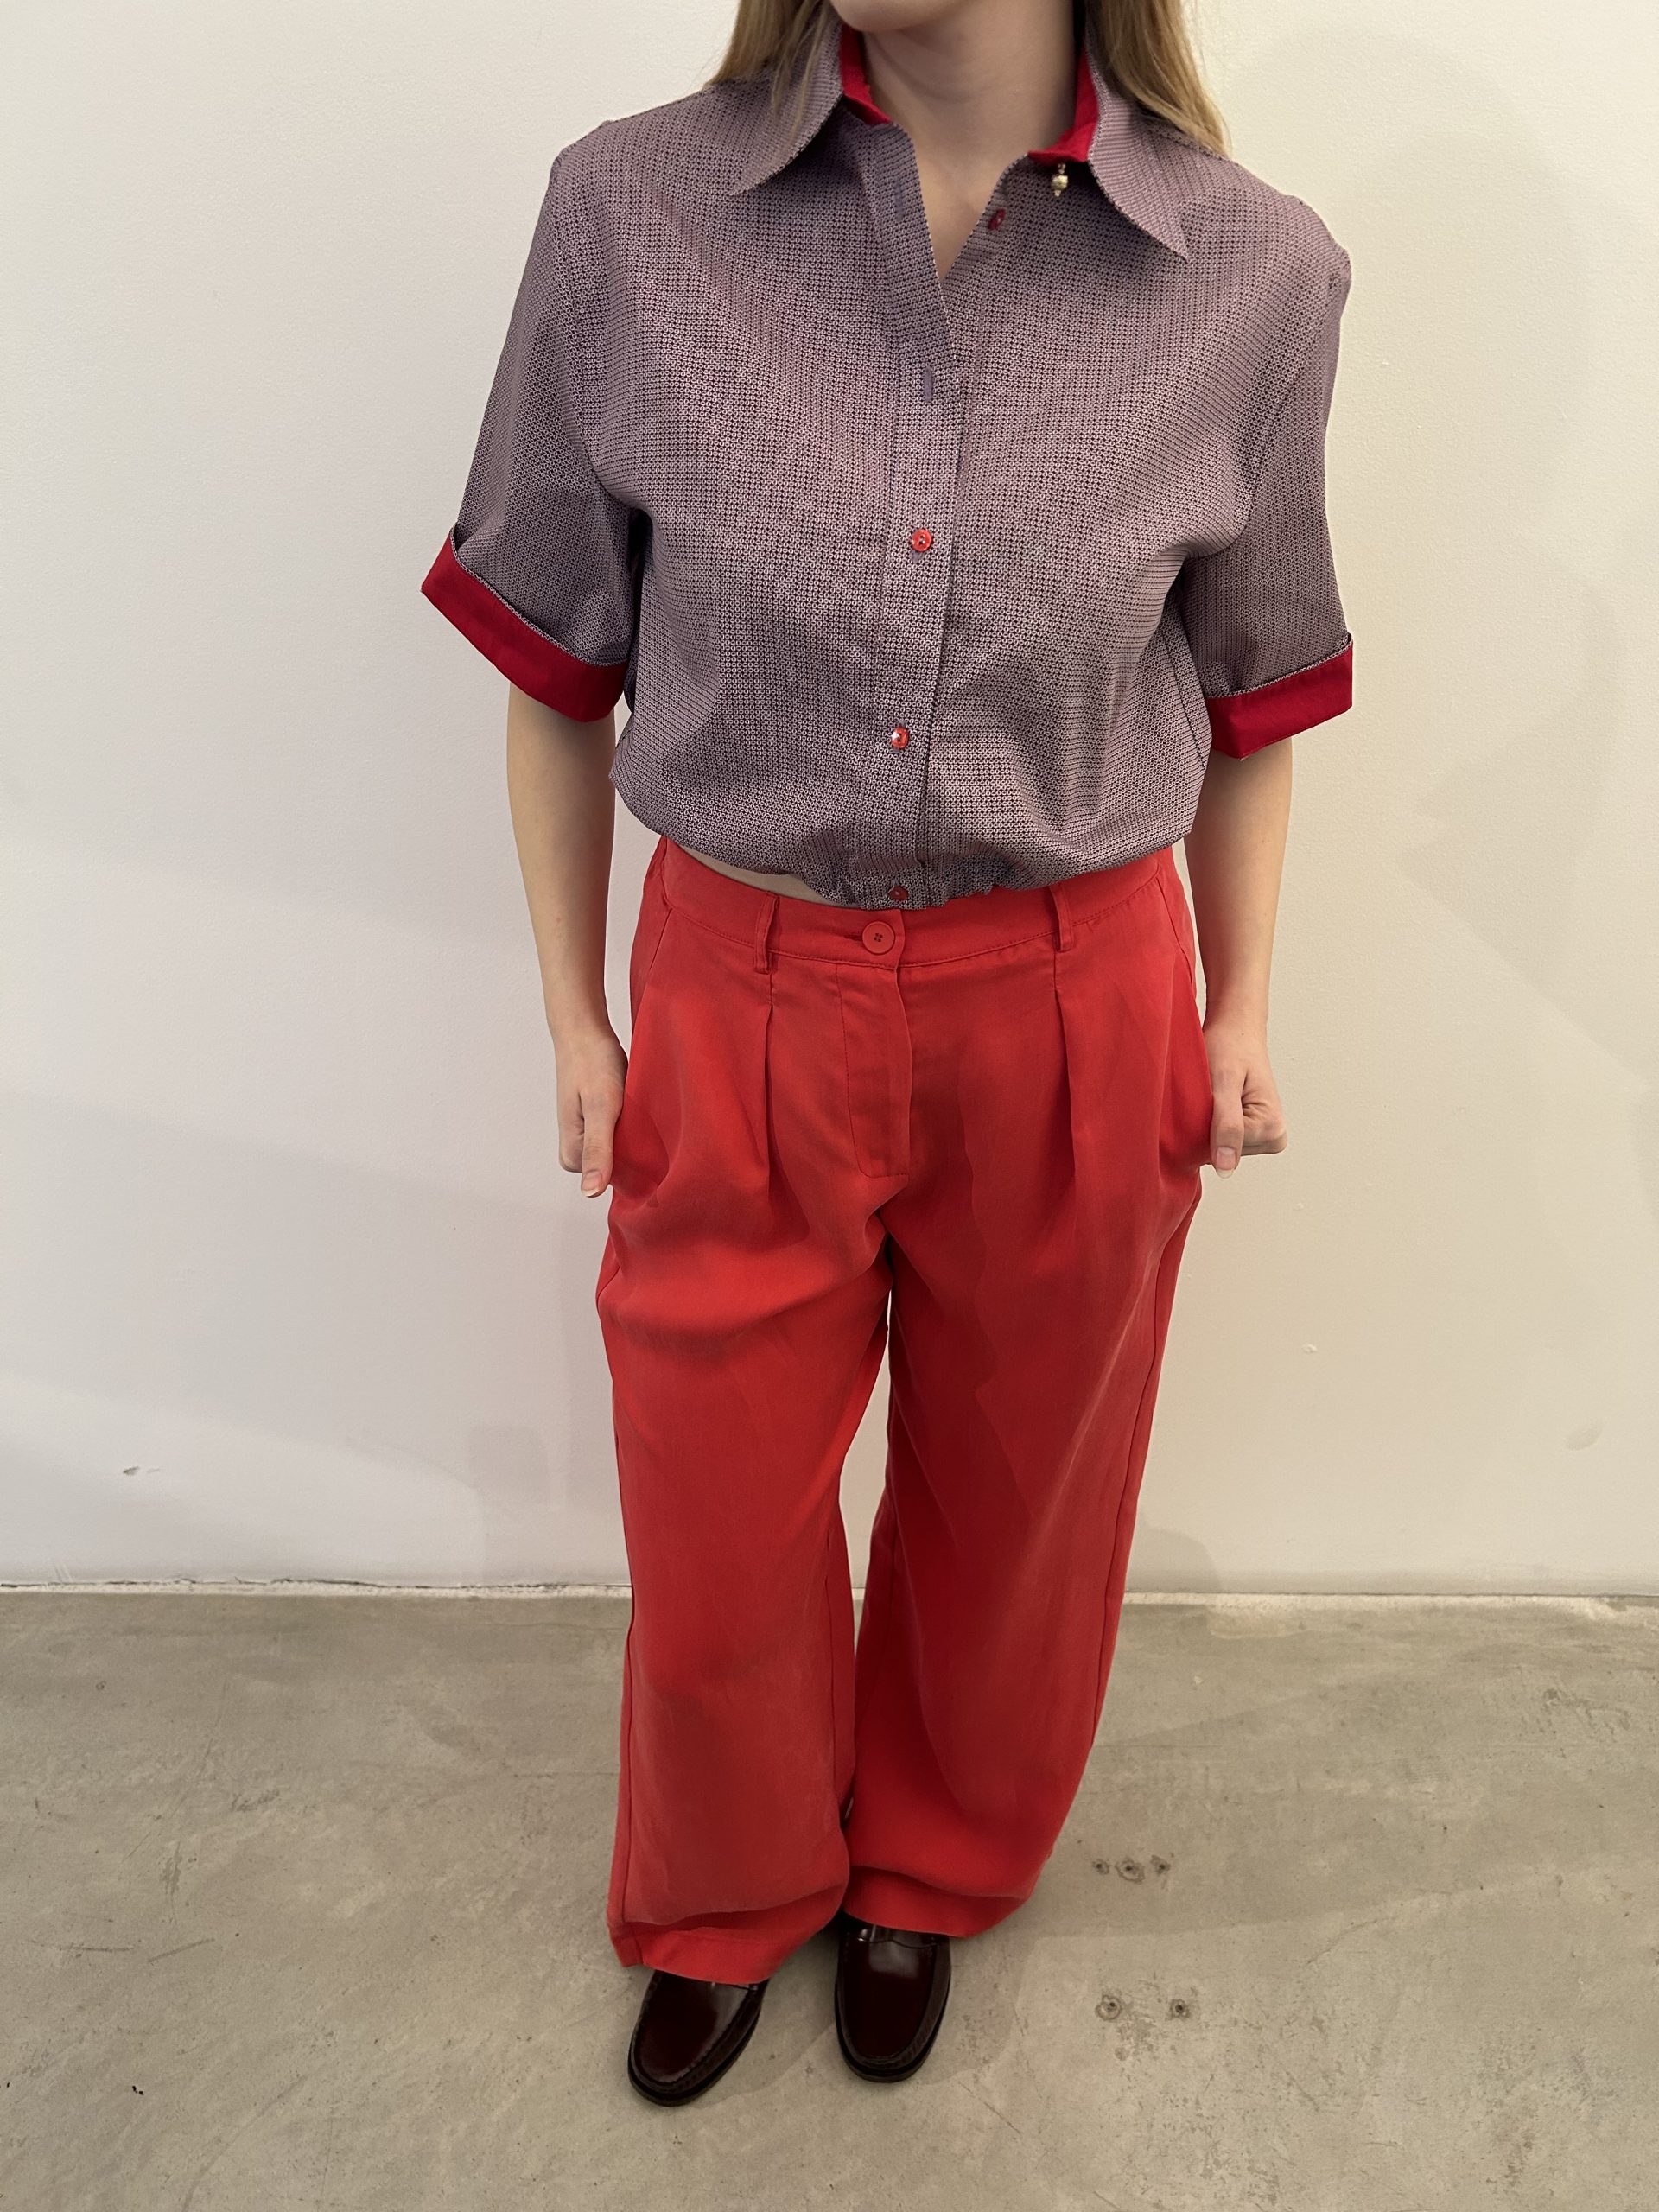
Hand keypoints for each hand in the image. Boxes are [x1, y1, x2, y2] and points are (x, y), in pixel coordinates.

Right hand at [552, 1020, 628, 1195]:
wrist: (586, 1030)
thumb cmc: (591, 1064)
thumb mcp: (601, 1108)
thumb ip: (597, 1149)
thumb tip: (590, 1192)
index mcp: (572, 1155)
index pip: (615, 1180)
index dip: (635, 1164)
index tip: (645, 1140)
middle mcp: (579, 1149)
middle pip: (620, 1168)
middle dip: (637, 1149)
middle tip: (642, 1120)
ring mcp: (590, 1136)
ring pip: (624, 1151)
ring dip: (637, 1136)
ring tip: (639, 1112)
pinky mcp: (601, 1122)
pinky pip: (624, 1135)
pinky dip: (635, 1125)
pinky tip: (638, 1110)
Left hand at [1202, 1013, 1287, 1175]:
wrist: (1235, 1029)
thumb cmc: (1230, 1047)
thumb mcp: (1223, 1083)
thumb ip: (1226, 1126)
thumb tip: (1226, 1168)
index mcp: (1272, 1129)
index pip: (1221, 1152)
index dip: (1203, 1127)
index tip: (1207, 1099)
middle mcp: (1273, 1137)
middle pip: (1220, 1153)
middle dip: (1205, 1126)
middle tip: (1211, 1094)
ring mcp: (1261, 1136)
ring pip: (1216, 1148)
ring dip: (1205, 1123)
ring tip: (1215, 1095)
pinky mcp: (1247, 1132)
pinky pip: (1216, 1139)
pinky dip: (1207, 1122)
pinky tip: (1214, 1102)